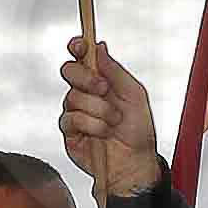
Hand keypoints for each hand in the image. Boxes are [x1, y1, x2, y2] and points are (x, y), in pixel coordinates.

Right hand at [57, 36, 159, 201]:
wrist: (135, 161)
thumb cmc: (138, 130)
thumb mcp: (134, 94)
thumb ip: (116, 71)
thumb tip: (99, 46)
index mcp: (100, 80)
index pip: (81, 57)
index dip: (77, 47)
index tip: (80, 45)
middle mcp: (85, 93)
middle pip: (69, 71)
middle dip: (86, 78)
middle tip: (104, 89)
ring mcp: (75, 111)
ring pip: (73, 97)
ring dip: (99, 110)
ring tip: (114, 122)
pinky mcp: (69, 131)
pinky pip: (72, 119)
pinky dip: (92, 125)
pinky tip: (103, 133)